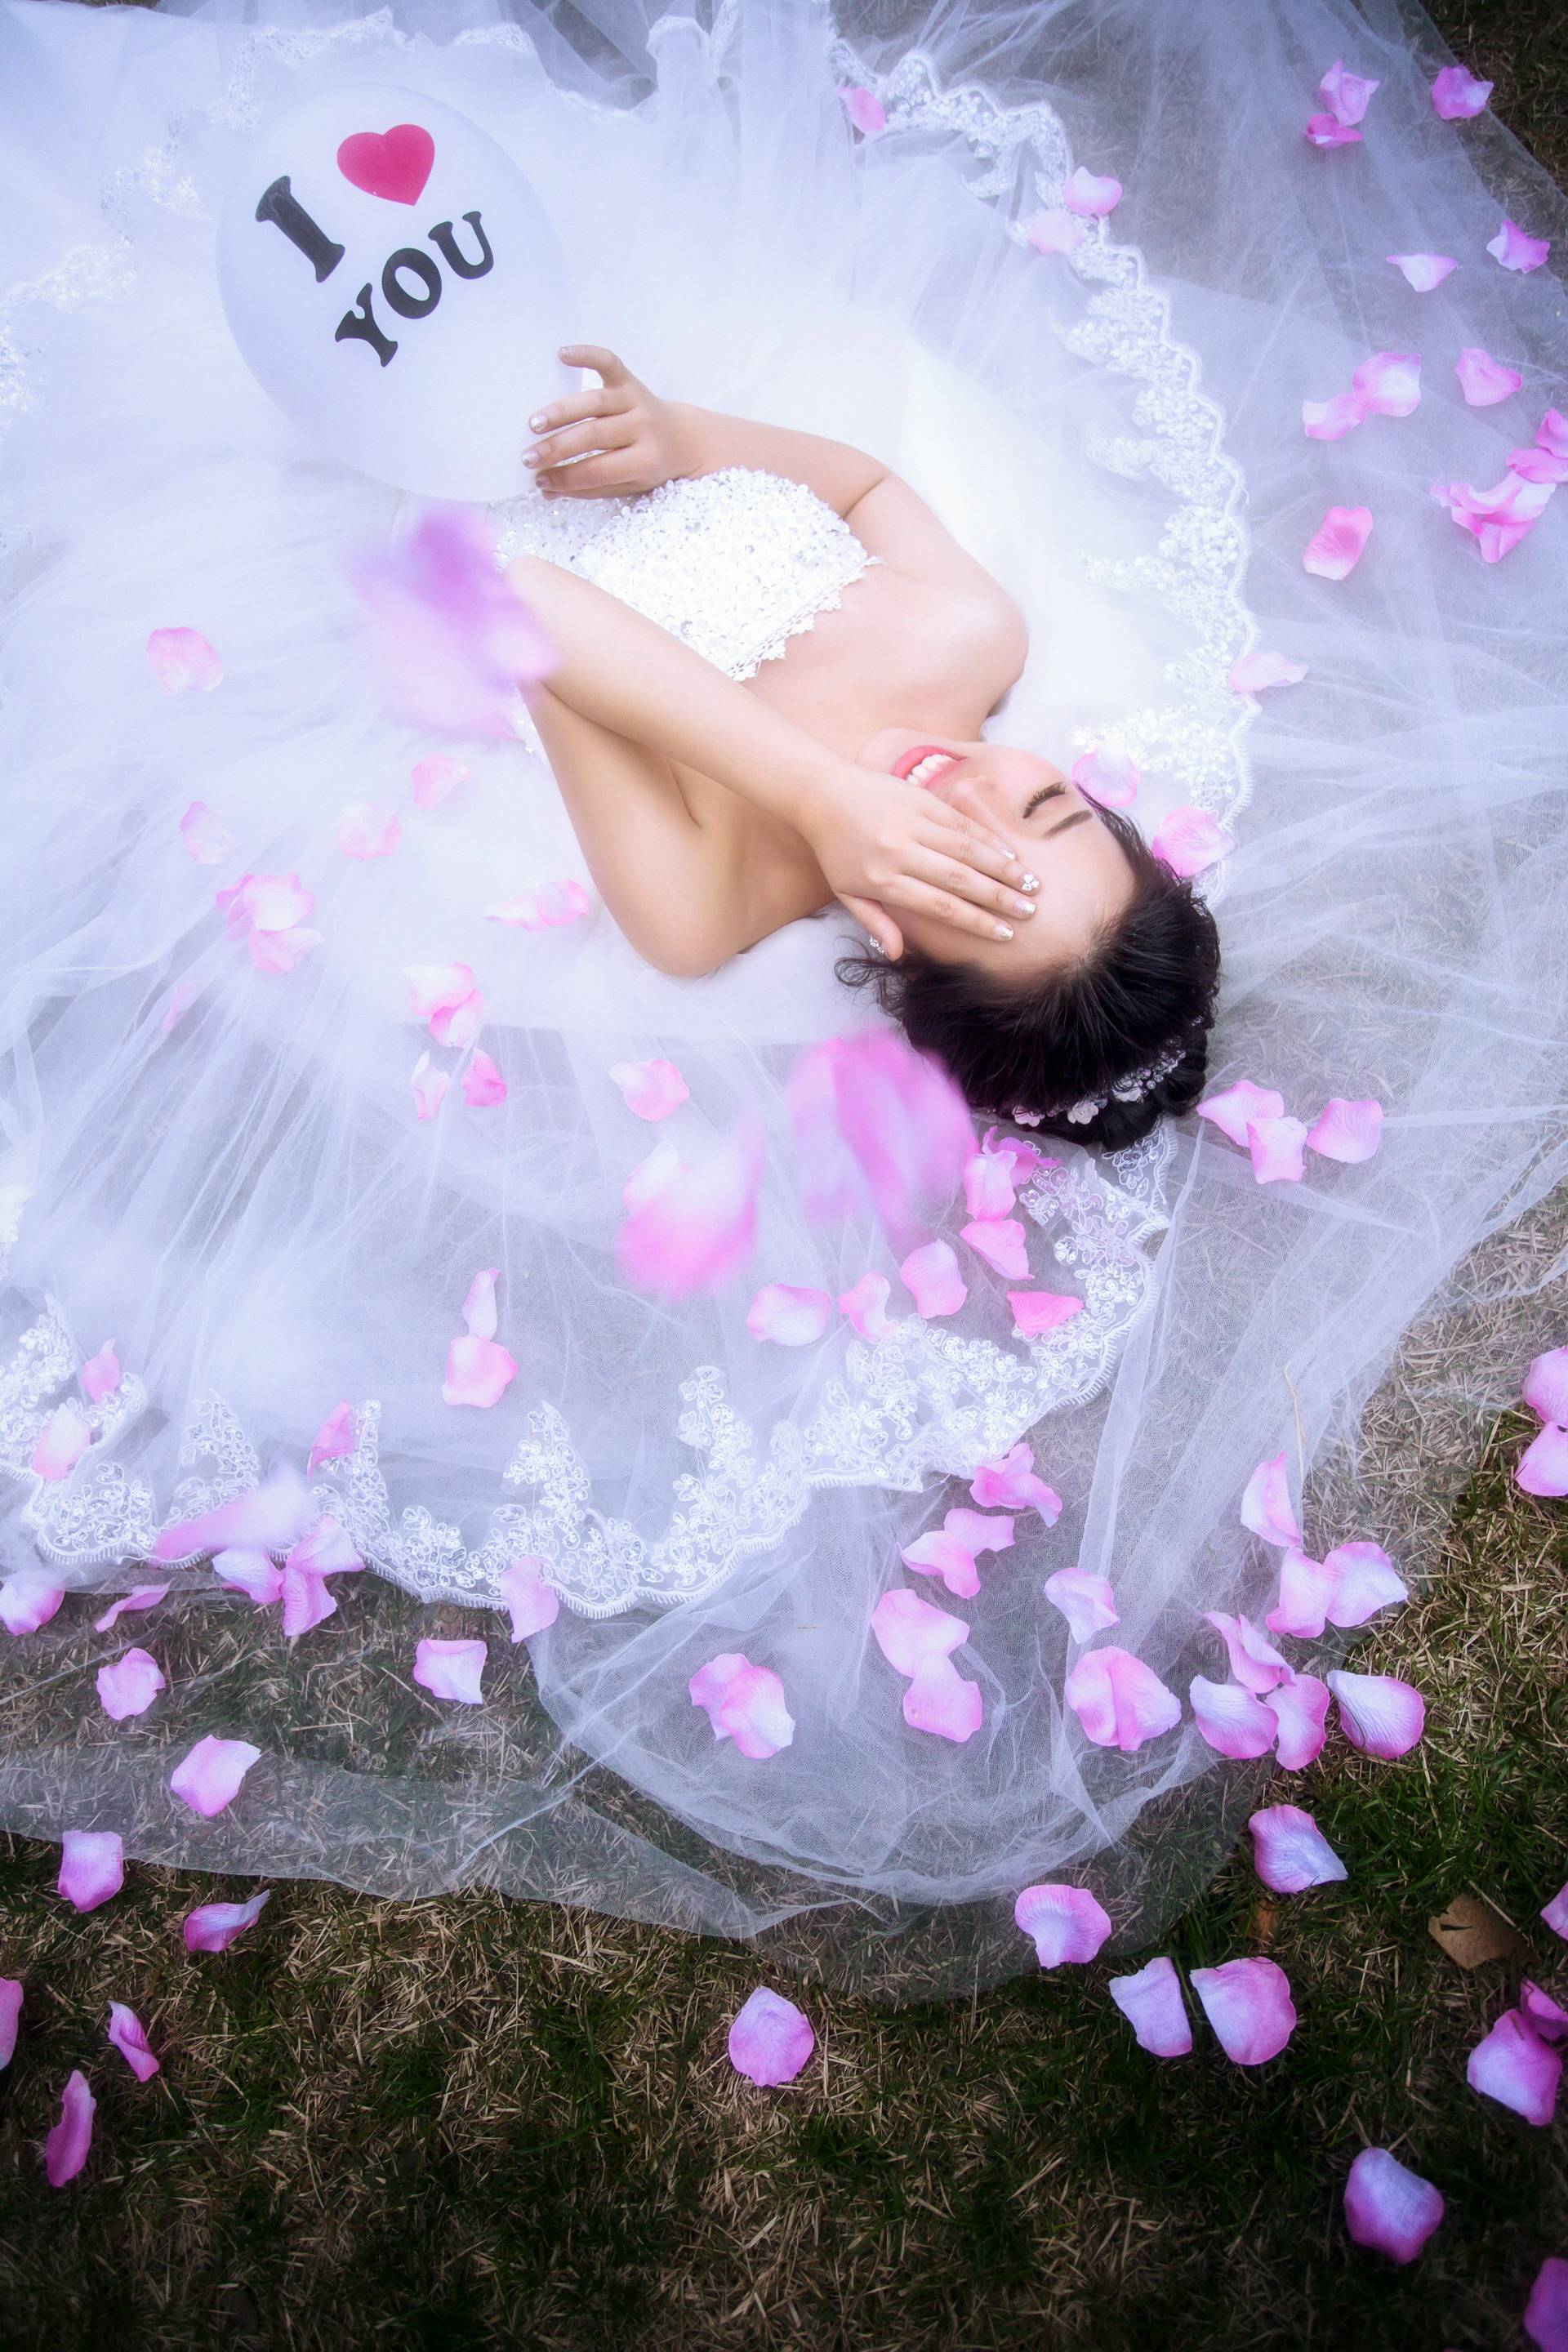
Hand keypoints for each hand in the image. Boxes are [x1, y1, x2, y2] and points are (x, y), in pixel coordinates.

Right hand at [524, 346, 692, 498]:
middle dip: (557, 448)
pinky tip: (562, 355)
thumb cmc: (648, 467)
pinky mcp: (631, 380)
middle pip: (593, 436)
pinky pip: (608, 363)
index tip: (539, 480)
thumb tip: (546, 491)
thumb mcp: (626, 486)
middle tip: (528, 457)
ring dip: (560, 412)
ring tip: (534, 424)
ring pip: (594, 402)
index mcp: (645, 461)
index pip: (597, 470)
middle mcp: (643, 427)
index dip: (566, 477)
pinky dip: (586, 355)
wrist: (682, 439)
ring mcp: (637, 400)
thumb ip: (589, 488)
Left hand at [796, 768, 1035, 958]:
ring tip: (1031, 883)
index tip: (1004, 934)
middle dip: (999, 897)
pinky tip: (1009, 853)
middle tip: (1029, 911)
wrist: (821, 793)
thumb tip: (898, 955)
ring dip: (1002, 867)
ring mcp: (912, 823)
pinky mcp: (921, 800)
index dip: (975, 921)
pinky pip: (961, 822)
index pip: (939, 906)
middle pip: (959, 879)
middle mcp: (900, 852)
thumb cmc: (835, 850)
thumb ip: (875, 922)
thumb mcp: (846, 892)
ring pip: (967, 849)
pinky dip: (987, 838)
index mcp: (883, 880)